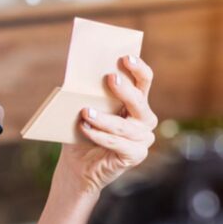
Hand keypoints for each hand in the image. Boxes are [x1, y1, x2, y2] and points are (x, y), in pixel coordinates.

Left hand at [55, 55, 157, 195]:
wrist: (77, 166)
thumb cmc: (83, 133)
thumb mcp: (86, 109)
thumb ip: (90, 95)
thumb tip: (79, 77)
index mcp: (136, 103)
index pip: (144, 81)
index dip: (138, 69)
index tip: (126, 57)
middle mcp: (144, 119)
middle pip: (139, 101)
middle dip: (125, 89)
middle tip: (110, 78)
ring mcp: (143, 139)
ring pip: (124, 126)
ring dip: (104, 118)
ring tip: (85, 112)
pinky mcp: (136, 155)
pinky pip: (119, 143)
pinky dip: (100, 136)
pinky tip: (85, 129)